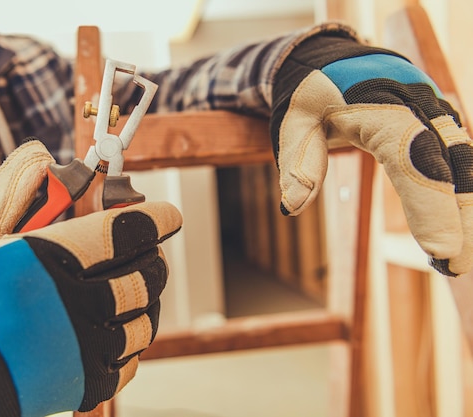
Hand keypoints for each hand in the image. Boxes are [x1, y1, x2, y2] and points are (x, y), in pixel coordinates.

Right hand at [0, 140, 181, 415]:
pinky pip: (130, 361)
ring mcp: (79, 352)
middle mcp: (69, 307)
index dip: (153, 219)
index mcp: (42, 261)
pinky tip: (115, 327)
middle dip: (152, 257)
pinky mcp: (81, 387)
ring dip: (146, 299)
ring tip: (133, 287)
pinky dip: (132, 340)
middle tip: (147, 249)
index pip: (121, 232)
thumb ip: (10, 189)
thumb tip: (42, 155)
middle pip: (142, 276)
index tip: (167, 215)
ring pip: (144, 321)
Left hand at [270, 34, 472, 276]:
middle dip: (460, 217)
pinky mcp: (440, 124)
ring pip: (464, 163)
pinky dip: (464, 194)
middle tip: (456, 269)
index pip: (411, 157)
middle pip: (450, 163)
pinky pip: (459, 160)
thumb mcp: (292, 123)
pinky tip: (463, 230)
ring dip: (468, 210)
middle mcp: (418, 105)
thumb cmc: (311, 94)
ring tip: (462, 261)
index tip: (439, 251)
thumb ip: (296, 162)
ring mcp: (435, 112)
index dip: (429, 204)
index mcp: (380, 105)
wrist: (333, 57)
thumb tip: (291, 209)